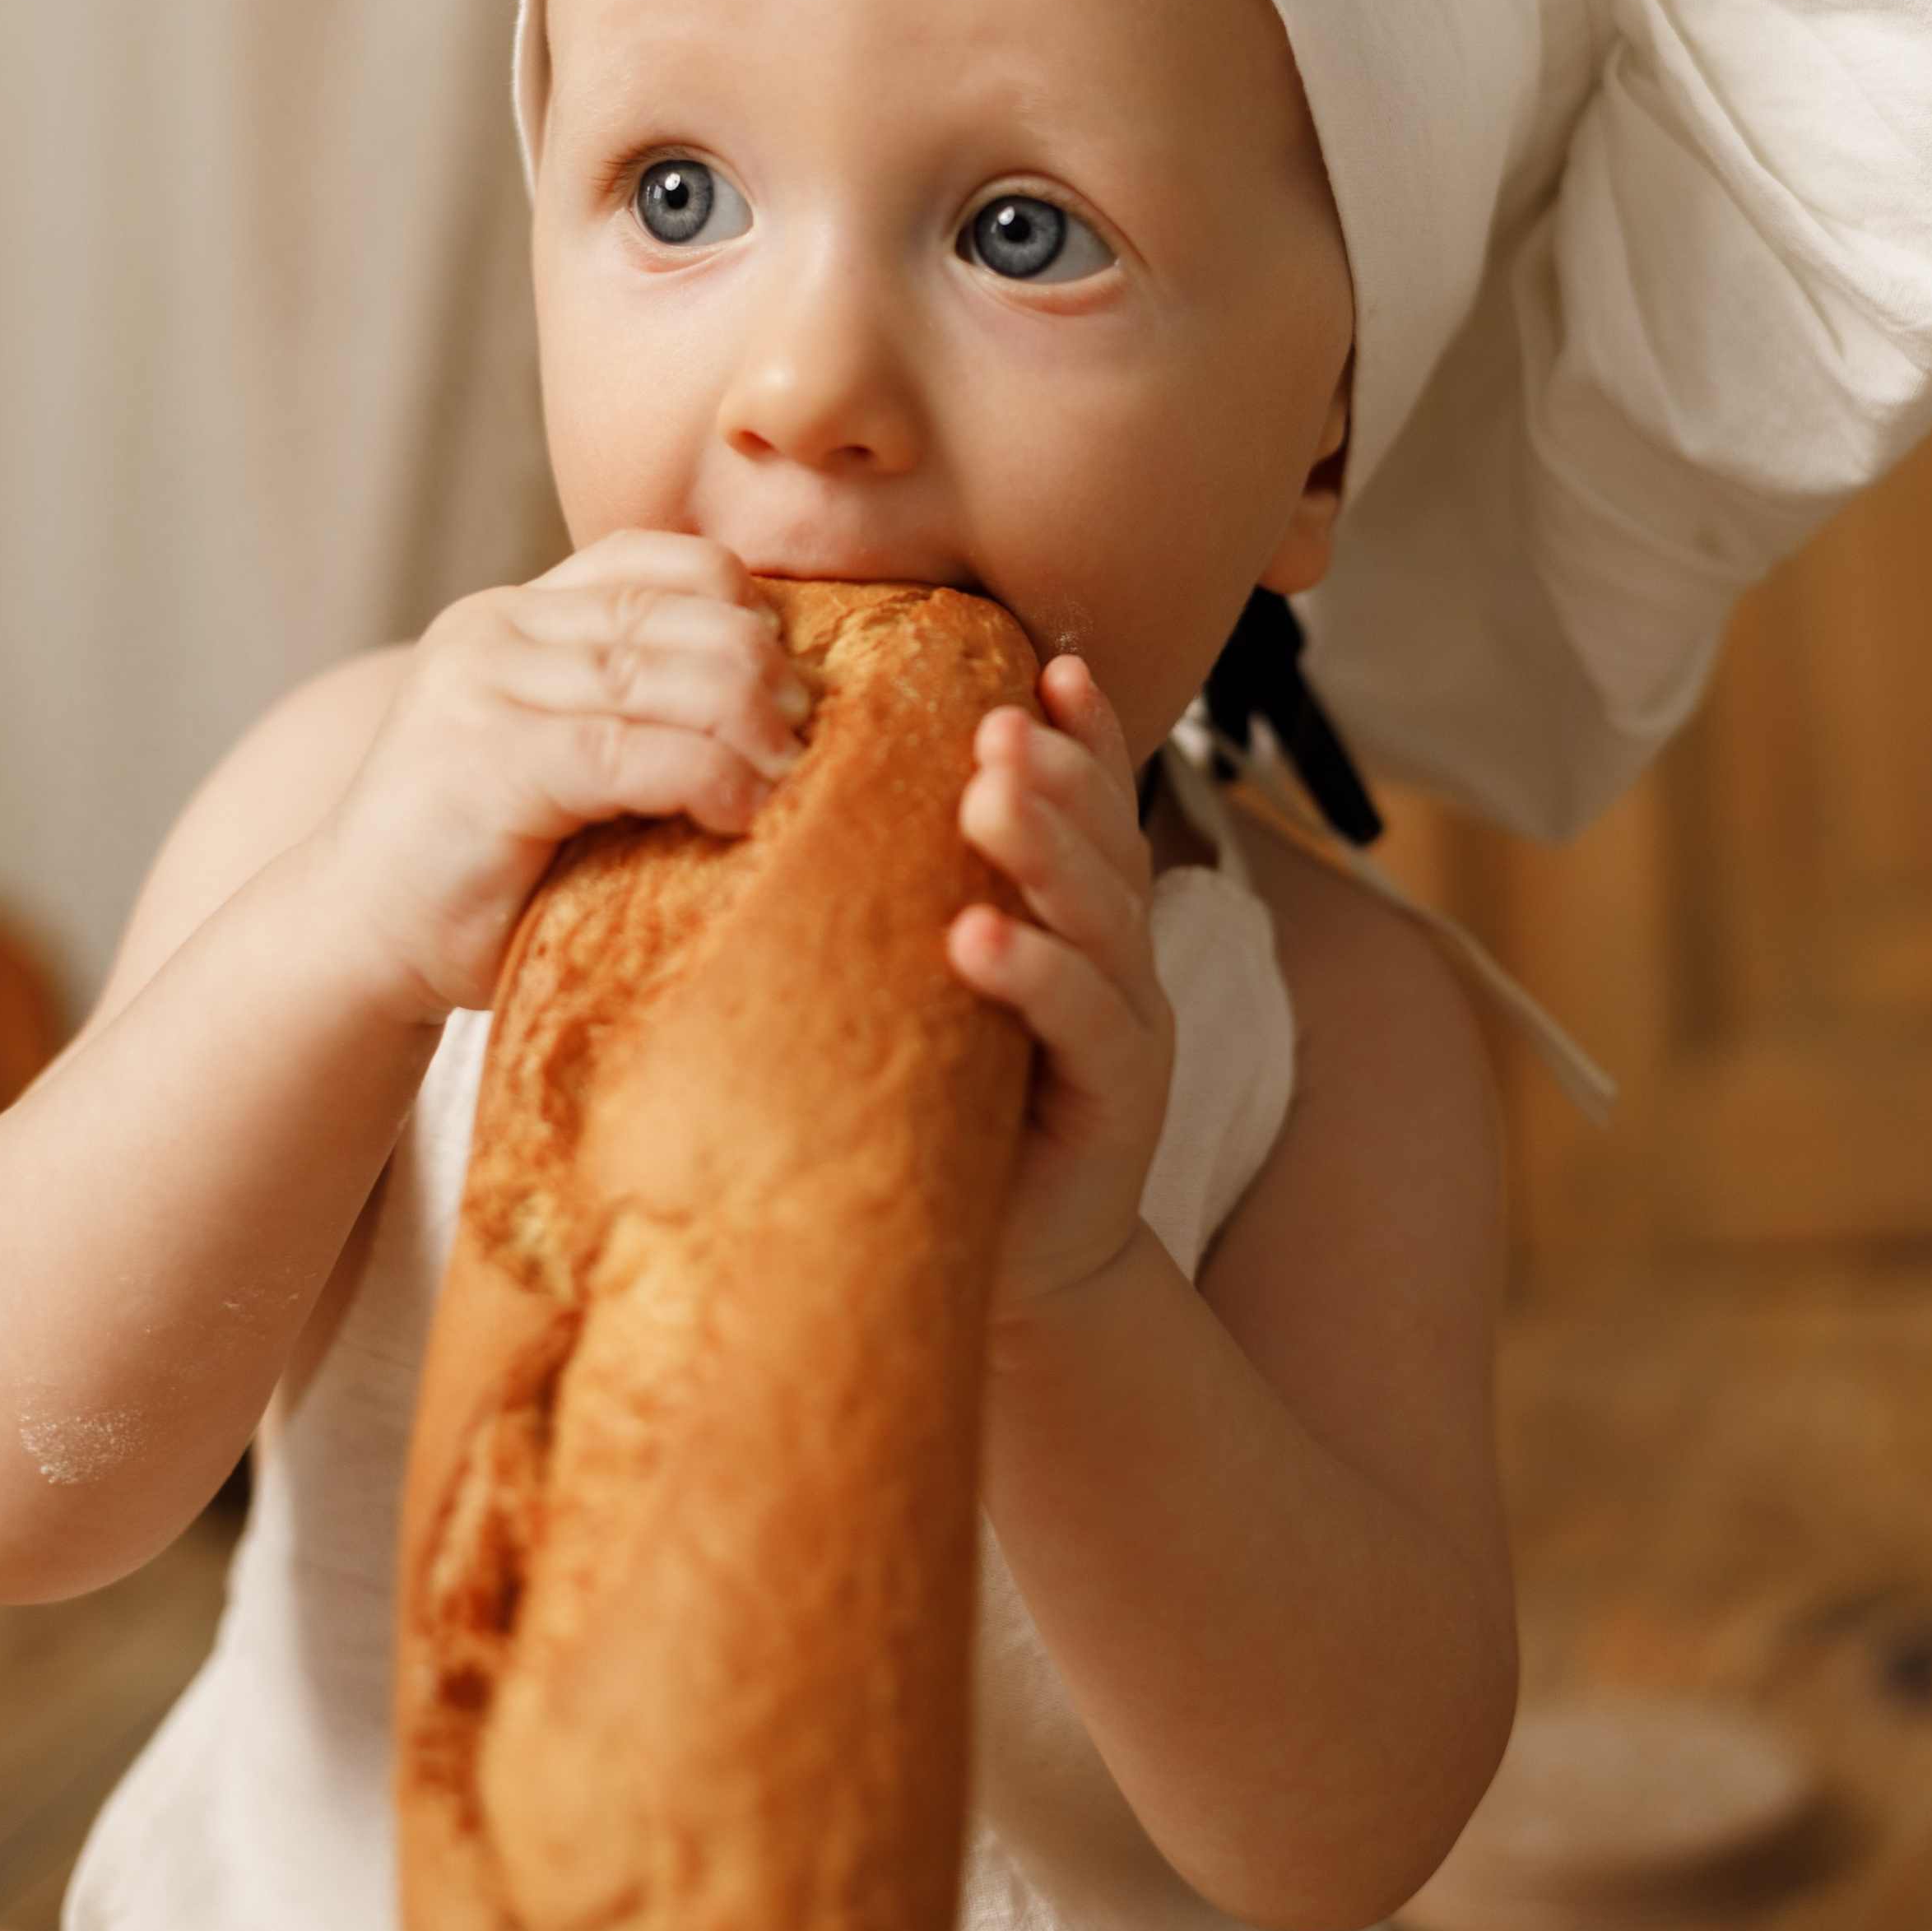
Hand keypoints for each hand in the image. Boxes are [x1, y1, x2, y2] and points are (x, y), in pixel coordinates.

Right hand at [311, 533, 808, 1023]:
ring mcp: (479, 691)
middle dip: (756, 664)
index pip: (645, 558)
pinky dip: (706, 774)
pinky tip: (746, 808)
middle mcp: (490, 633)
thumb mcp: (557, 753)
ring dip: (745, 720)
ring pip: (654, 673)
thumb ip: (628, 706)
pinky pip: (628, 752)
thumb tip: (786, 696)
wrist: (356, 940)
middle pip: (664, 612)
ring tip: (796, 768)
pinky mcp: (487, 762)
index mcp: (510, 616)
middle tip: (811, 721)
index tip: (789, 657)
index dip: (733, 594)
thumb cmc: (485, 863)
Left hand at [948, 657, 1174, 1335]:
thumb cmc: (953, 1110)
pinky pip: (1084, 1024)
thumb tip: (804, 797)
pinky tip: (979, 938)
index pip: (1090, 803)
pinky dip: (1035, 973)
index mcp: (1079, 917)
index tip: (1045, 664)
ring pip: (1102, 917)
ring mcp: (1128, 1028)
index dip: (1081, 733)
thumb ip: (909, 899)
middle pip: (1103, 841)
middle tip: (998, 721)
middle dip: (1059, 771)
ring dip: (1048, 849)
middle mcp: (1118, 958)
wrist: (1010, 1266)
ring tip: (989, 794)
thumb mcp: (930, 987)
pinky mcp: (1116, 1104)